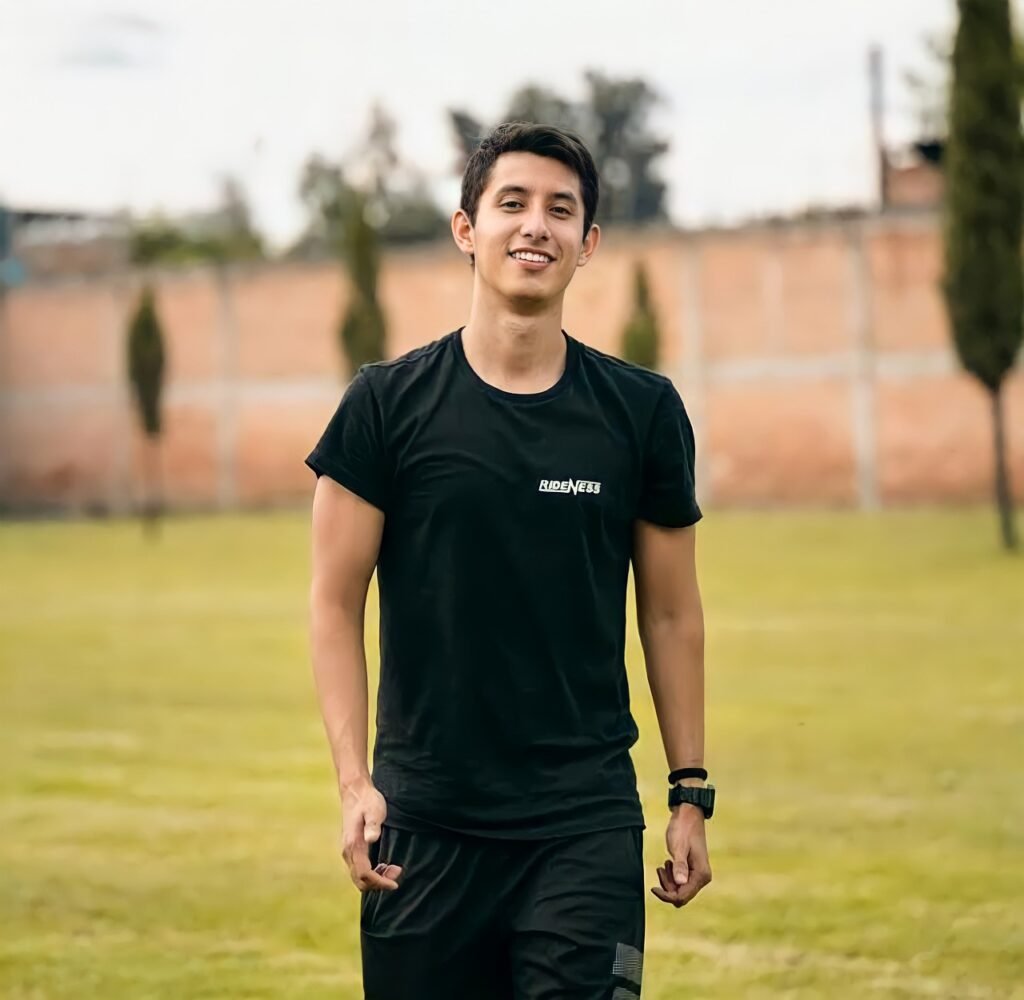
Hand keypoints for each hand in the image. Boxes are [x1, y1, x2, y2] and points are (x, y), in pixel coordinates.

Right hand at [339, 777, 402, 892]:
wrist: (355, 792)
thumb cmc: (367, 801)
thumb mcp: (374, 810)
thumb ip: (373, 825)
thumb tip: (371, 839)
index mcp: (353, 845)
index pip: (364, 874)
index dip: (379, 882)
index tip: (395, 883)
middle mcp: (348, 851)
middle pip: (360, 880)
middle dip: (378, 883)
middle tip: (396, 873)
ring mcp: (348, 851)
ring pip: (358, 877)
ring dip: (376, 878)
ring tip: (393, 869)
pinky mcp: (351, 849)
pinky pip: (359, 870)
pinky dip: (372, 873)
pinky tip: (384, 866)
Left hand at [651, 804, 711, 907]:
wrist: (688, 815)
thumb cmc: (684, 828)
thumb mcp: (679, 846)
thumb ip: (679, 865)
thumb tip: (680, 883)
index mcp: (701, 875)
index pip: (682, 896)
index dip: (667, 896)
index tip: (653, 888)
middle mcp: (702, 878)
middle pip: (681, 896)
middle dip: (667, 886)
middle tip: (660, 868)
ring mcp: (697, 875)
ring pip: (679, 890)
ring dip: (668, 880)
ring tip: (664, 864)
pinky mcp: (692, 871)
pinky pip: (679, 882)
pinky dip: (671, 876)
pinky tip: (667, 863)